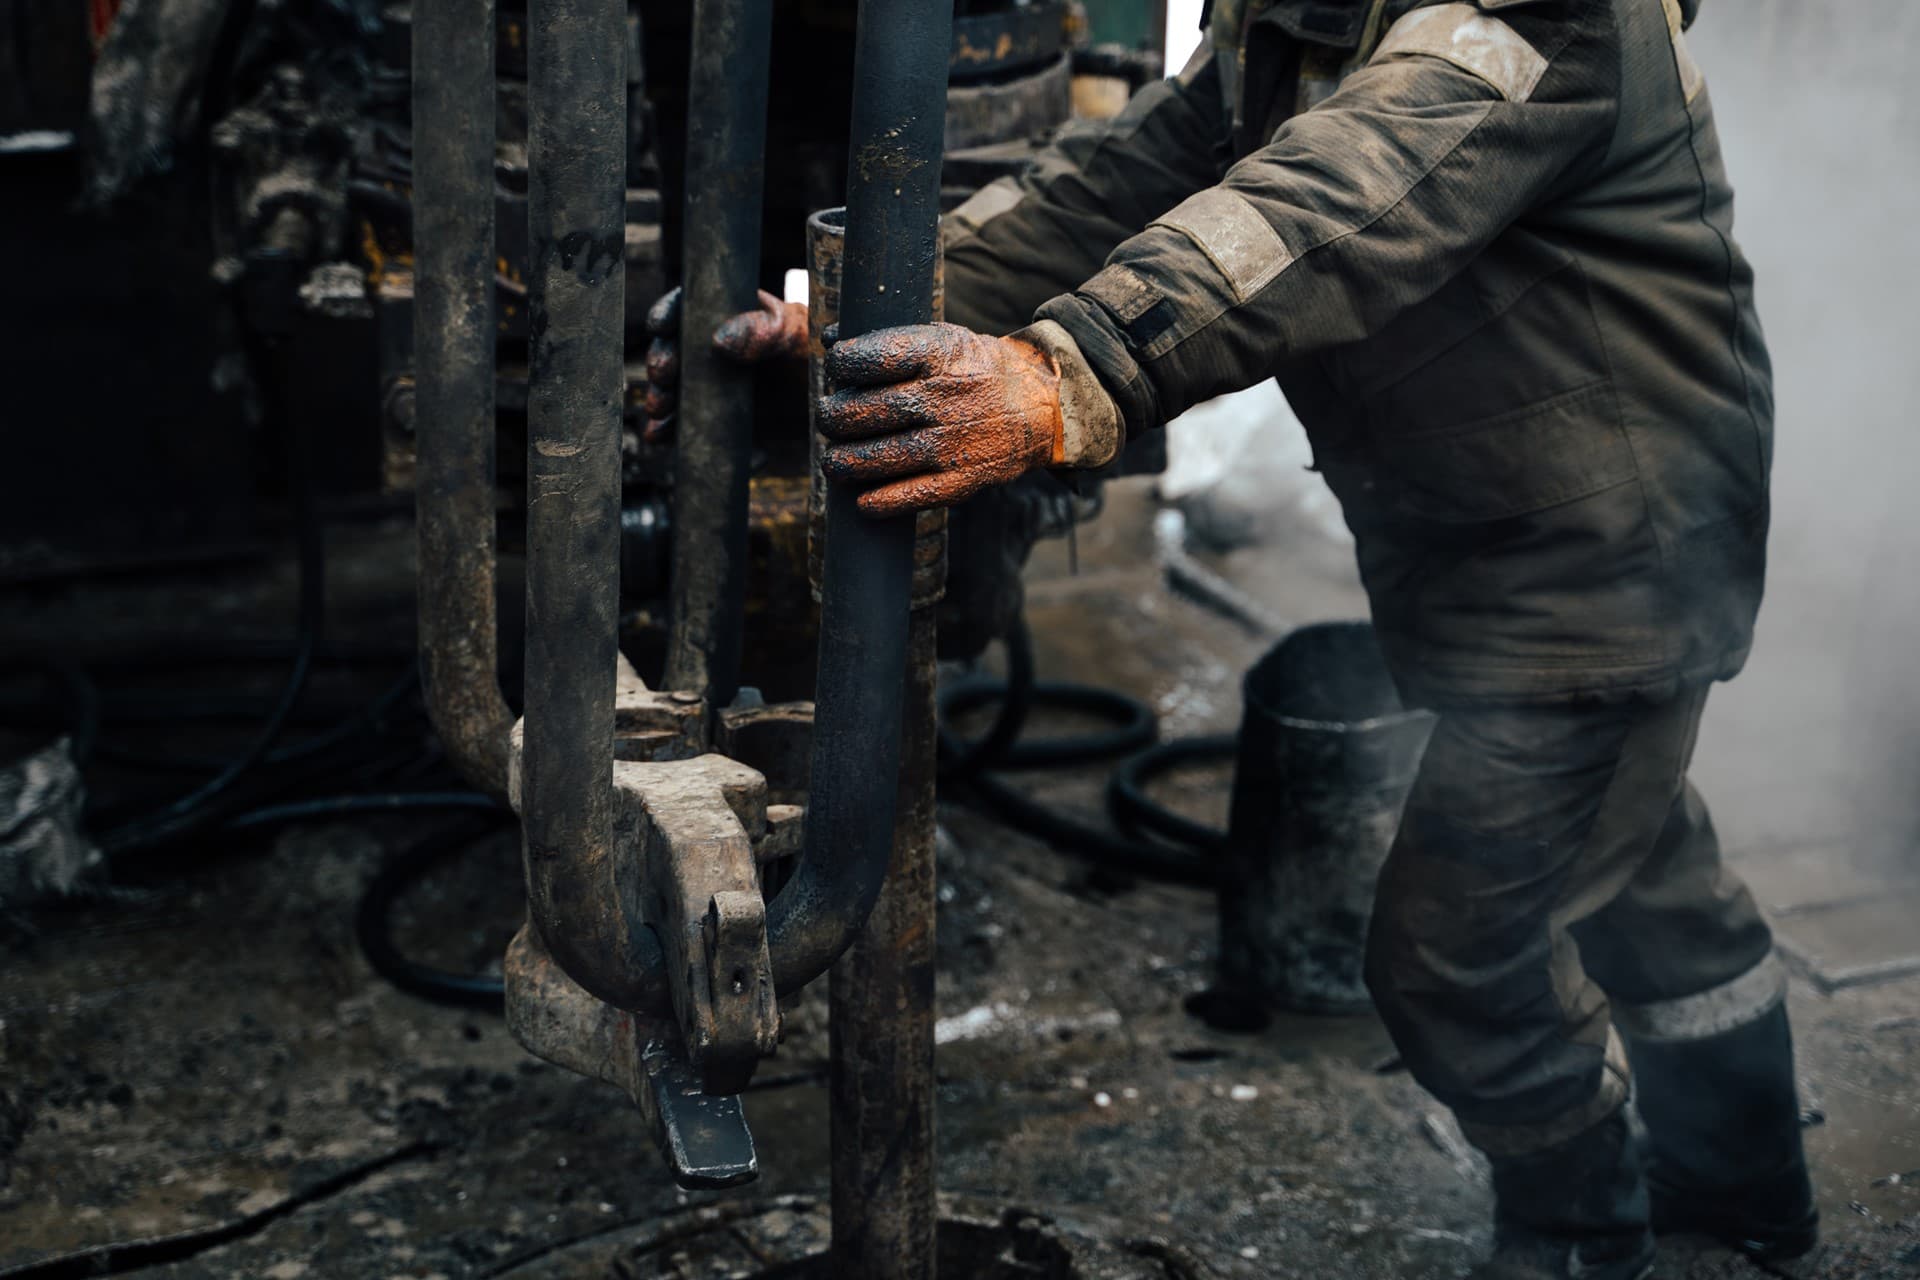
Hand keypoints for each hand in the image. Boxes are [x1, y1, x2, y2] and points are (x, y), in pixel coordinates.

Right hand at [641, 286, 810, 442]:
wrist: (839, 410)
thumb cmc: (821, 358)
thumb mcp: (800, 336)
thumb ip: (766, 330)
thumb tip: (717, 341)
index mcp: (731, 317)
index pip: (690, 308)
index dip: (668, 313)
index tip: (659, 326)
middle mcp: (715, 353)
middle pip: (674, 354)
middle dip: (661, 367)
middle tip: (663, 379)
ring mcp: (714, 389)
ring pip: (674, 395)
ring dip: (662, 407)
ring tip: (662, 419)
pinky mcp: (718, 423)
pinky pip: (690, 431)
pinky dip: (679, 438)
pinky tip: (674, 441)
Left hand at [817, 323, 1064, 517]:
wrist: (1039, 407)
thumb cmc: (974, 370)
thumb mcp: (942, 339)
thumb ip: (888, 339)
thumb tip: (828, 338)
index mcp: (937, 355)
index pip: (869, 359)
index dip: (841, 365)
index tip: (839, 370)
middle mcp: (943, 397)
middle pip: (862, 411)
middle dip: (833, 417)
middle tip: (831, 419)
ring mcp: (952, 441)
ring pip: (877, 457)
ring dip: (842, 462)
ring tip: (835, 460)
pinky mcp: (961, 479)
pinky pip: (909, 495)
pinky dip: (878, 502)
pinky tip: (862, 501)